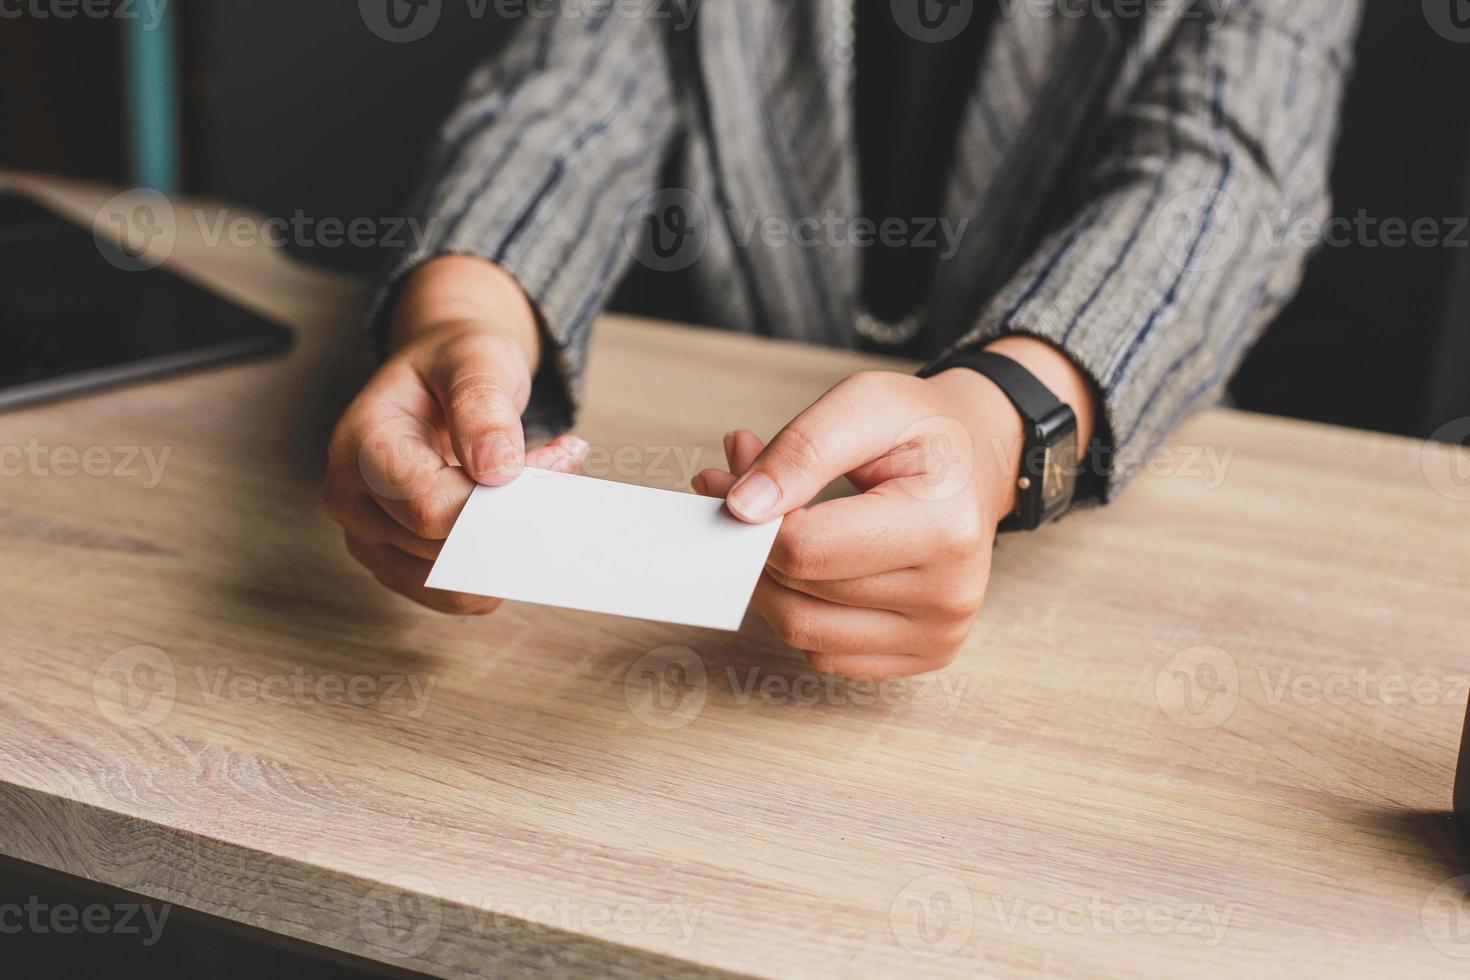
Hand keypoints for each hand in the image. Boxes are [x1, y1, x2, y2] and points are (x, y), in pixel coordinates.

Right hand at [324, 257, 586, 613]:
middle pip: (444, 546)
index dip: (498, 497)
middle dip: (512, 515)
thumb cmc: (452, 366)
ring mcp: (370, 539)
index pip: (430, 506)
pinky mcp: (398, 565)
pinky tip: (517, 515)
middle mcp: (351, 499)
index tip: (553, 459)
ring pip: (454, 581)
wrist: (436, 381)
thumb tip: (497, 470)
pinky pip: (457, 594)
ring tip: (538, 485)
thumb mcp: (475, 357)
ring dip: (510, 542)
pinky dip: (499, 563)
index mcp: (359, 445)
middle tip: (559, 467)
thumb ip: (482, 403)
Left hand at [693, 338, 1094, 678]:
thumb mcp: (865, 402)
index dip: (755, 520)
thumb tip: (741, 508)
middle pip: (798, 595)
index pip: (806, 550)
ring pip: (803, 632)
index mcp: (944, 528)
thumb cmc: (922, 429)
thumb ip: (802, 450)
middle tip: (743, 492)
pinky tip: (813, 563)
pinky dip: (802, 609)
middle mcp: (949, 594)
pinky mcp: (924, 654)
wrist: (976, 459)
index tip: (739, 482)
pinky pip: (825, 653)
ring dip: (770, 582)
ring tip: (776, 525)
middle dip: (754, 545)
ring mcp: (939, 633)